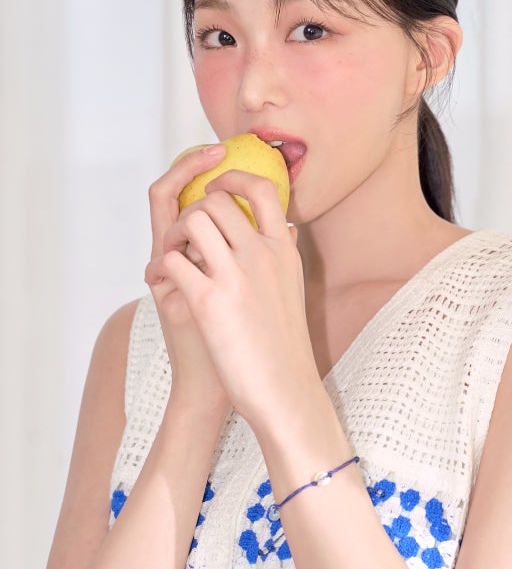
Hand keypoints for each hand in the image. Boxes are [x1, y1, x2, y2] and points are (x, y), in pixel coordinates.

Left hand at [145, 168, 322, 431]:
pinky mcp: (208, 301)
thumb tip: (288, 230)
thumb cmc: (285, 346)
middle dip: (190, 211)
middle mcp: (261, 254)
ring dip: (171, 234)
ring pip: (191, 220)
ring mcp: (235, 275)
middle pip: (216, 200)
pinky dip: (159, 267)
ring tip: (170, 259)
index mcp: (283, 250)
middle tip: (182, 238)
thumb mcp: (294, 291)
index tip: (215, 185)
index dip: (231, 177)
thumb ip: (286, 256)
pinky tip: (161, 285)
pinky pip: (170, 259)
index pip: (261, 188)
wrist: (284, 391)